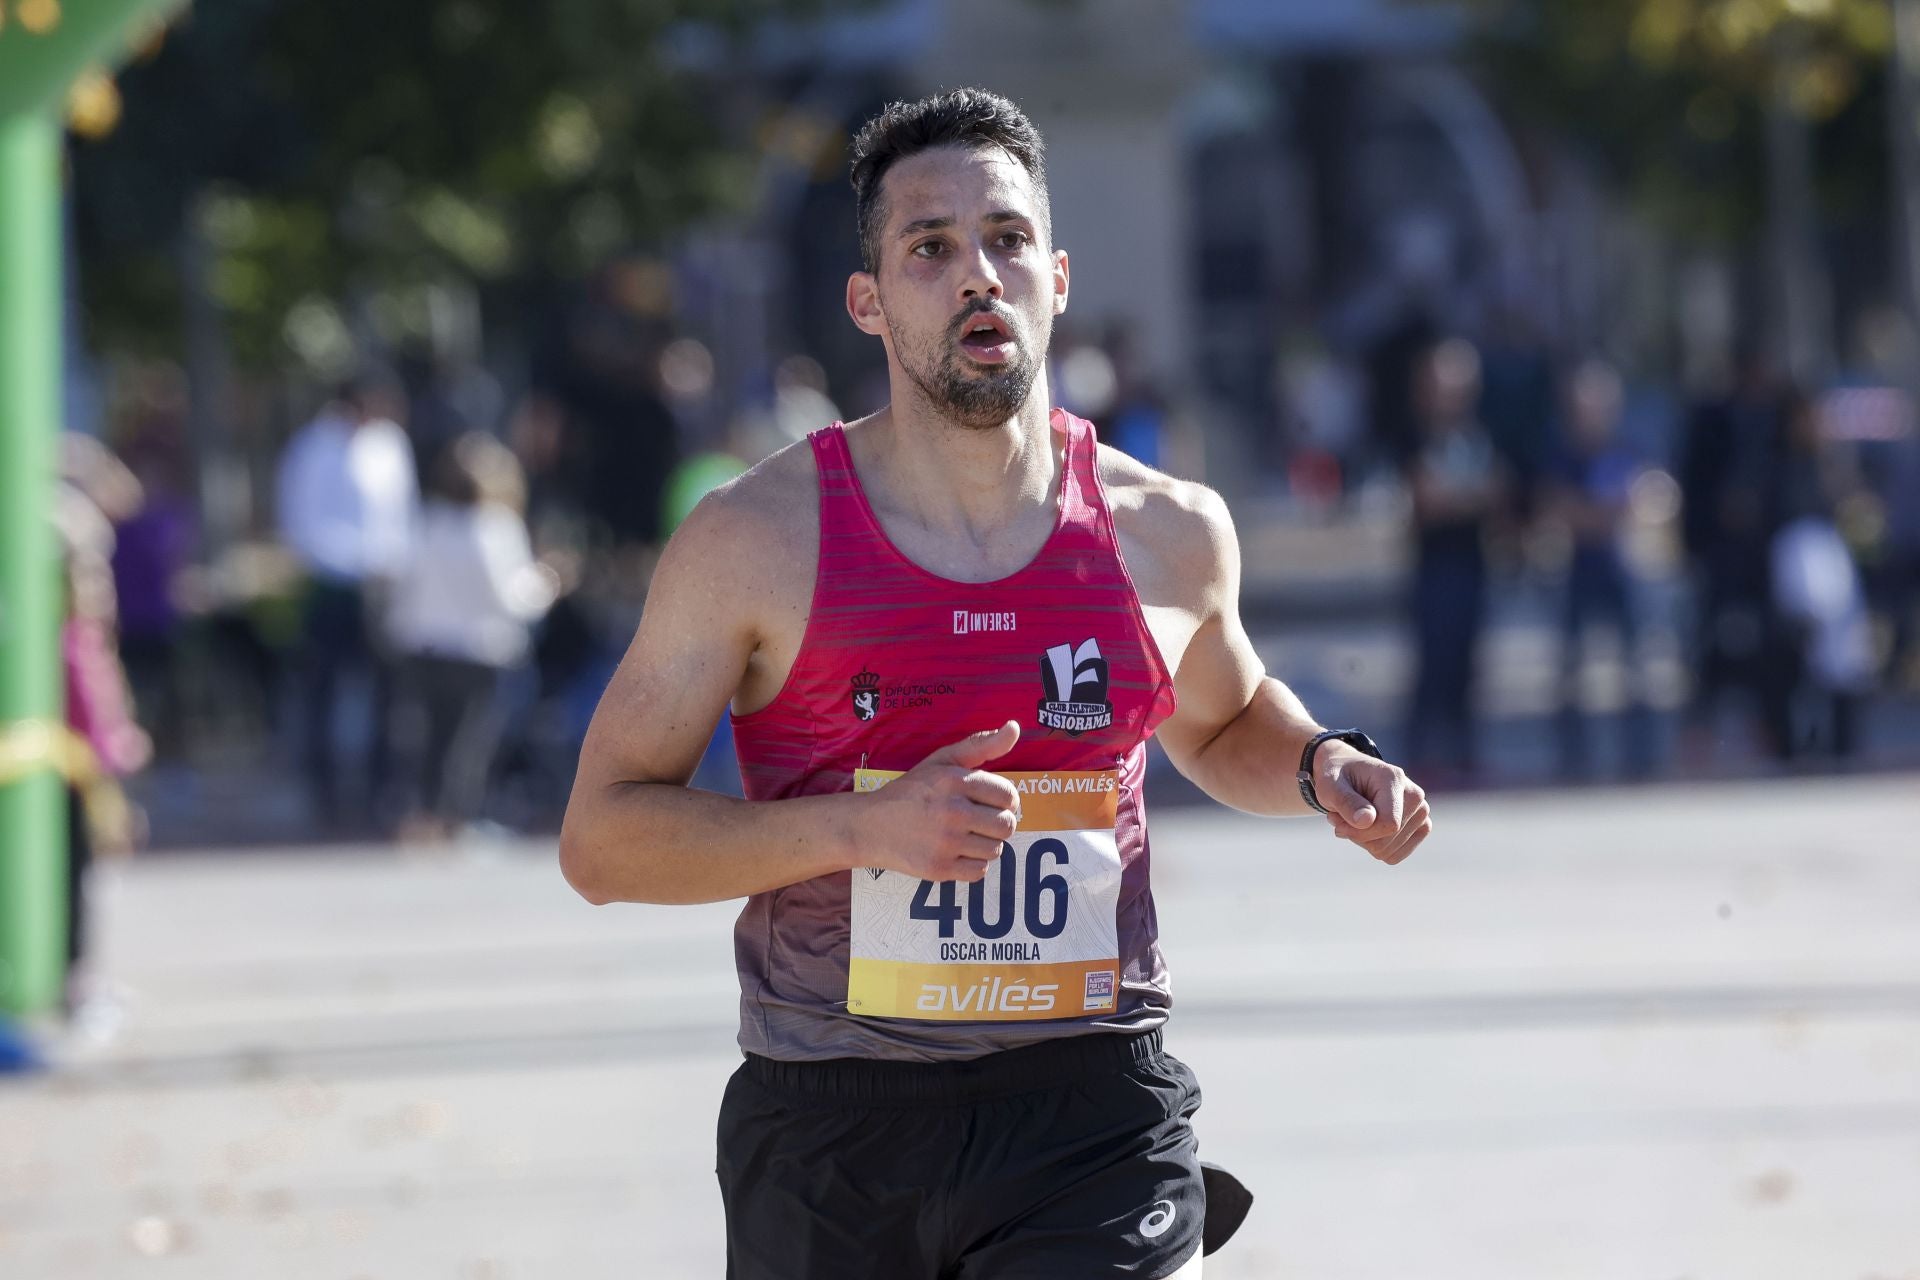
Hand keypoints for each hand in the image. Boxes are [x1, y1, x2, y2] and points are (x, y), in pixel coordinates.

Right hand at [856, 721, 1022, 882]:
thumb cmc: (911, 791)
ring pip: (996, 850)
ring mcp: (945, 843)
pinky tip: (958, 852)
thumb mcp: (941, 760)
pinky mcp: (939, 868)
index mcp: (954, 780)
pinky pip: (980, 871)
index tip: (993, 802)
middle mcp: (952, 812)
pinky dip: (973, 864)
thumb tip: (1014, 728)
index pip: (1008, 795)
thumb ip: (980, 745)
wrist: (870, 827)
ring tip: (967, 836)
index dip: (1006, 800)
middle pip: (1006, 826)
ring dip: (986, 844)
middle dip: (999, 823)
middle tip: (982, 821)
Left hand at [1313, 746, 1430, 864]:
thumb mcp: (1330, 785)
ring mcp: (1421, 813)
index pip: (1387, 823)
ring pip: (1388, 851)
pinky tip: (1364, 829)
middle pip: (1387, 840)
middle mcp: (1415, 796)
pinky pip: (1393, 856)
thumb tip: (1367, 821)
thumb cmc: (1337, 779)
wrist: (1348, 775)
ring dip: (1363, 841)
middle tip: (1339, 818)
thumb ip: (1346, 802)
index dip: (1359, 832)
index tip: (1336, 823)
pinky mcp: (1420, 828)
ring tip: (1352, 819)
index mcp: (1394, 779)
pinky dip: (1373, 848)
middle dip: (1357, 835)